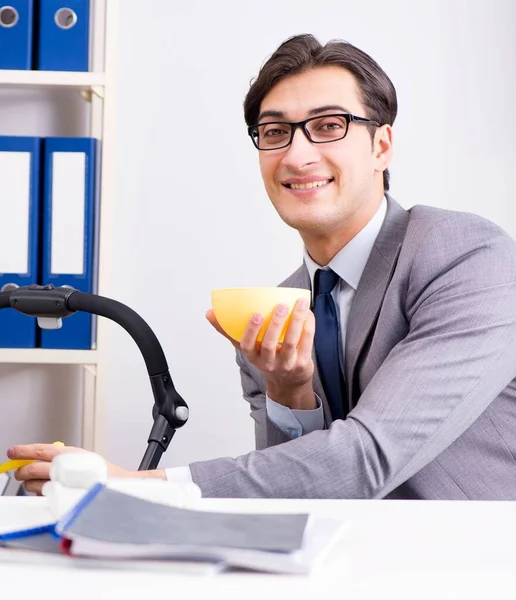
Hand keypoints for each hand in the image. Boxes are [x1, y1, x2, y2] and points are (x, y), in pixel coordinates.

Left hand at [8, 443, 130, 494]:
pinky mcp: (62, 499)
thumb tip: (36, 457)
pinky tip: (48, 489)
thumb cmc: (102, 472)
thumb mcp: (83, 456)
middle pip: (32, 468)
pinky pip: (43, 496)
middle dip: (22, 470)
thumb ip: (62, 456)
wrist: (118, 486)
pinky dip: (41, 492)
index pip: (40, 450)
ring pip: (34, 484)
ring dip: (30, 483)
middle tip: (20, 471)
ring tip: (36, 481)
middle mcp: (66, 468)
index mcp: (70, 453)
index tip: (12, 451)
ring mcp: (63, 484)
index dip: (23, 451)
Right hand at [206, 298, 315, 408]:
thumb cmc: (266, 359)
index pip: (247, 346)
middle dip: (275, 324)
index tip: (255, 315)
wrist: (288, 383)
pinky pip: (306, 343)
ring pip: (291, 342)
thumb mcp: (248, 348)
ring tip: (300, 304)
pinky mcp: (302, 364)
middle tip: (281, 306)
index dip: (251, 331)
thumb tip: (210, 313)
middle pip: (270, 344)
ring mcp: (286, 365)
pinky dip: (308, 327)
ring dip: (296, 321)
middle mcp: (268, 363)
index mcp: (253, 357)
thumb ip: (229, 331)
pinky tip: (308, 314)